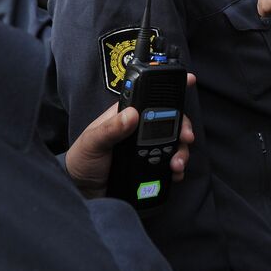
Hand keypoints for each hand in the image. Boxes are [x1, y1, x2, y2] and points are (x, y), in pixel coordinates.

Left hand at [64, 74, 195, 197]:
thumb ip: (110, 129)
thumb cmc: (82, 160)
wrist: (81, 190)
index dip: (171, 89)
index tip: (189, 80)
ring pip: (174, 144)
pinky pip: (170, 165)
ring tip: (176, 164)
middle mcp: (140, 131)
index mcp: (126, 116)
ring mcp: (147, 149)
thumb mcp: (92, 142)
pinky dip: (177, 169)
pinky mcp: (150, 167)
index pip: (151, 99)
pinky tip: (175, 173)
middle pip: (171, 121)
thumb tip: (132, 114)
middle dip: (183, 128)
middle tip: (186, 137)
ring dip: (182, 152)